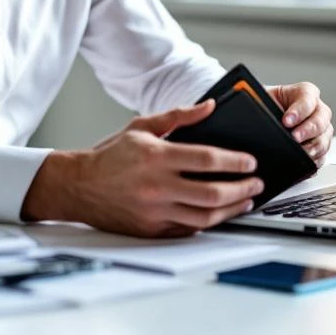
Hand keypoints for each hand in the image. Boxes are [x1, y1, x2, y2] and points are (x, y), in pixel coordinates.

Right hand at [21, 102, 264, 237]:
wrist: (79, 186)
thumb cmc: (111, 155)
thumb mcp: (142, 127)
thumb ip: (179, 116)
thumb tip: (210, 106)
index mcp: (157, 157)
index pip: (207, 159)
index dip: (235, 162)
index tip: (251, 162)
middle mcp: (157, 186)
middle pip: (212, 192)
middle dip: (241, 188)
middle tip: (255, 183)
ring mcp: (155, 211)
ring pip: (204, 216)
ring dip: (231, 209)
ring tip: (244, 200)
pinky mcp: (152, 229)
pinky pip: (188, 228)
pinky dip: (208, 221)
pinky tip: (219, 213)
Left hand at [267, 81, 332, 165]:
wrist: (261, 122)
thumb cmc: (262, 107)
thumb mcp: (261, 100)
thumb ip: (263, 103)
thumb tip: (259, 111)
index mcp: (302, 93)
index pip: (308, 96)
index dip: (300, 110)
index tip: (286, 121)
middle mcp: (316, 109)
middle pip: (321, 118)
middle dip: (308, 130)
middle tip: (294, 138)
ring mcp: (320, 129)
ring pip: (325, 137)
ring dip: (314, 147)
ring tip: (300, 152)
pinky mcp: (318, 146)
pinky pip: (323, 154)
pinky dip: (315, 159)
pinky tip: (303, 161)